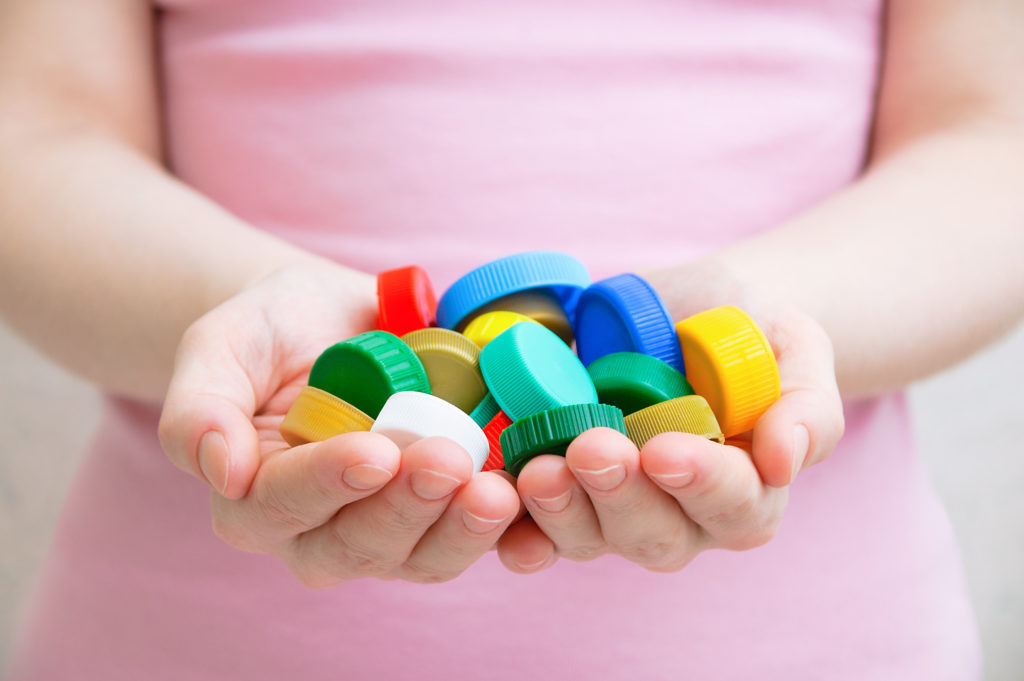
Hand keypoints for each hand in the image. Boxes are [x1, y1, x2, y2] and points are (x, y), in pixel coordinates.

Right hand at [158, 263, 521, 584]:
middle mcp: (320, 530)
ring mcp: (390, 528)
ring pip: (422, 555)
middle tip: (448, 461)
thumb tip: (218, 473)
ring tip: (499, 490)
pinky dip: (512, 539)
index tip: (373, 451)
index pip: (282, 505)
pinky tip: (537, 519)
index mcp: (255, 498)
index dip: (327, 483)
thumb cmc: (272, 331)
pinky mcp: (444, 514)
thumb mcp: (221, 345)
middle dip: (407, 508)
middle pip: (360, 544)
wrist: (336, 322)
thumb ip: (199, 407)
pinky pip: (477, 540)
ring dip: (462, 530)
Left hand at [496, 281, 843, 572]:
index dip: (703, 484)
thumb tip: (785, 460)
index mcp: (747, 493)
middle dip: (620, 496)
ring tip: (538, 468)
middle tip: (593, 449)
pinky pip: (533, 529)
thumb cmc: (748, 329)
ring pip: (589, 538)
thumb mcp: (795, 346)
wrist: (685, 312)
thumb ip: (808, 404)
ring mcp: (614, 513)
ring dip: (560, 511)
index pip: (734, 507)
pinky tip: (492, 502)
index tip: (667, 450)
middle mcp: (681, 518)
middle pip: (654, 533)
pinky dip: (511, 525)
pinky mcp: (561, 498)